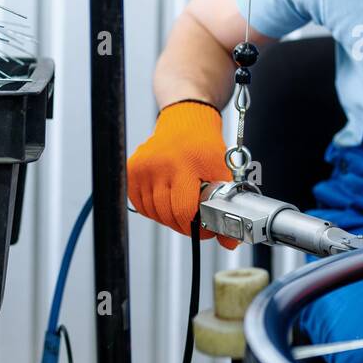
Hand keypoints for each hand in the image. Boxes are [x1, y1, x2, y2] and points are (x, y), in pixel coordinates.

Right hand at [127, 100, 239, 247]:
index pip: (183, 210)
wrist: (185, 120)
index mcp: (184, 165)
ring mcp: (142, 168)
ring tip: (183, 207)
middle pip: (167, 215)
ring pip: (153, 212)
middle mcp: (159, 166)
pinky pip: (140, 204)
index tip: (206, 229)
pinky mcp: (132, 170)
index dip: (196, 227)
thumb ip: (227, 207)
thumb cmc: (205, 146)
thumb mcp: (223, 172)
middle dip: (184, 225)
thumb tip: (230, 241)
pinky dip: (154, 209)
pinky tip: (167, 201)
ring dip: (169, 218)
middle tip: (196, 220)